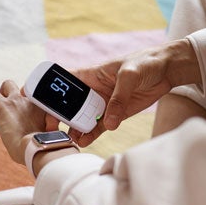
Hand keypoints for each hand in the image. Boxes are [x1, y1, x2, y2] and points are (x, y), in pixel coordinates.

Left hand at [0, 80, 52, 163]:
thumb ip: (47, 129)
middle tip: (12, 107)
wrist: (38, 147)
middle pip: (23, 88)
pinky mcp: (3, 105)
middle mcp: (30, 101)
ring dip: (2, 92)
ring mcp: (16, 101)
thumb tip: (49, 129)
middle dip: (17, 94)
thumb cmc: (44, 146)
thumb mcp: (50, 135)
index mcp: (42, 107)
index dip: (30, 103)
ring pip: (7, 85)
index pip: (35, 97)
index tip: (28, 114)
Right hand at [54, 39, 199, 145]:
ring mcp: (103, 103)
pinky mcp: (115, 114)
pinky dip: (91, 135)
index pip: (64, 83)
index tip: (38, 102)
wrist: (168, 71)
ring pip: (82, 118)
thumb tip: (108, 122)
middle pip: (70, 105)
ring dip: (74, 129)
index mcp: (91, 75)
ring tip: (68, 140)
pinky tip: (84, 142)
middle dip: (58, 116)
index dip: (49, 91)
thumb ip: (118, 98)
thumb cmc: (146, 63)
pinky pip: (99, 127)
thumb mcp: (131, 75)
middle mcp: (93, 90)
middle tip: (51, 128)